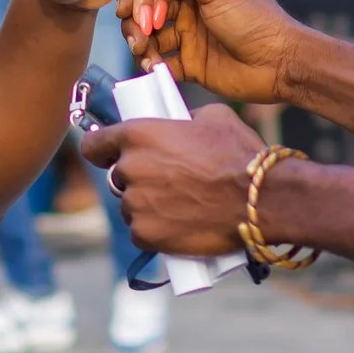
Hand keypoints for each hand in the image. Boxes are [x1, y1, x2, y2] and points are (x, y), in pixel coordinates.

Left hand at [80, 104, 261, 256]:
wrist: (259, 200)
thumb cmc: (239, 154)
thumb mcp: (211, 117)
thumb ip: (181, 119)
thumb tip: (177, 125)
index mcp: (138, 134)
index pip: (94, 144)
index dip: (101, 150)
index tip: (109, 155)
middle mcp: (129, 169)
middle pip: (117, 177)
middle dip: (136, 179)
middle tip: (166, 182)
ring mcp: (135, 205)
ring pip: (130, 206)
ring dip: (145, 206)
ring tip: (178, 206)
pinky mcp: (146, 235)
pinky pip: (141, 232)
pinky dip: (154, 230)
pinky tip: (177, 225)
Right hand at [120, 0, 302, 105]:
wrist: (281, 63)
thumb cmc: (255, 19)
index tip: (132, 5)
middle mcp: (192, 9)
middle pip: (150, 11)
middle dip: (138, 21)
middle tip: (139, 34)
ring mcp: (191, 37)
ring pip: (153, 38)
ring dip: (143, 44)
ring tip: (144, 53)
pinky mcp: (193, 65)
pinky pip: (164, 64)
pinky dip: (154, 66)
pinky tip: (153, 69)